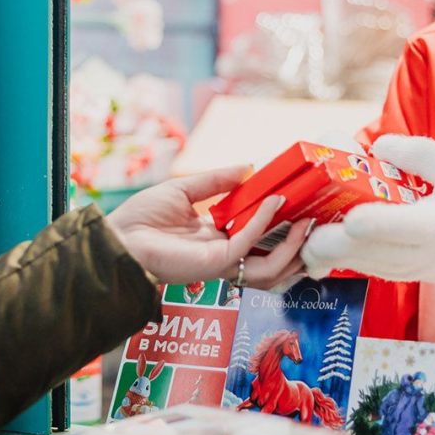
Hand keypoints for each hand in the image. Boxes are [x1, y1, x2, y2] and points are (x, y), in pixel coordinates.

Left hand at [108, 167, 310, 289]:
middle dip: (299, 247)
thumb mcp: (185, 191)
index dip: (282, 226)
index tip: (299, 203)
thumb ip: (218, 181)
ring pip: (271, 267)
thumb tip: (248, 166)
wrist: (119, 236)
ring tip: (307, 219)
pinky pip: (249, 244)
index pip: (260, 239)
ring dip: (293, 245)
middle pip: (273, 261)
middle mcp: (224, 255)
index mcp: (217, 240)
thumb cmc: (142, 218)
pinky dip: (264, 223)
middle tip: (316, 220)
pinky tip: (273, 203)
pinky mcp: (215, 262)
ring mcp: (221, 263)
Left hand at [301, 134, 434, 282]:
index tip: (350, 216)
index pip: (400, 229)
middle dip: (324, 232)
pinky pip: (349, 265)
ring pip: (344, 262)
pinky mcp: (387, 274)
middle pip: (357, 251)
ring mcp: (399, 270)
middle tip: (309, 204)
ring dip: (319, 240)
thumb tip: (377, 148)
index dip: (369, 224)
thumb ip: (418, 153)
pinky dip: (328, 249)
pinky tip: (320, 224)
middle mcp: (416, 256)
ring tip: (311, 210)